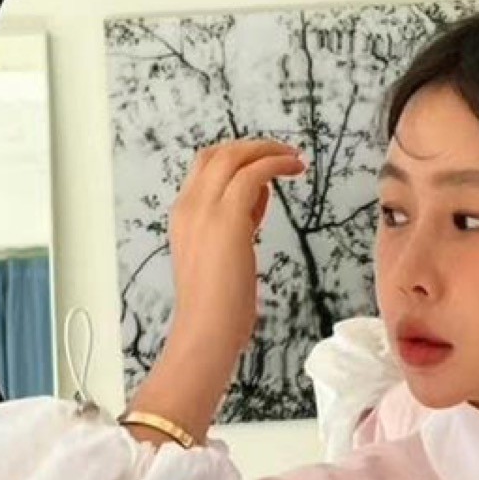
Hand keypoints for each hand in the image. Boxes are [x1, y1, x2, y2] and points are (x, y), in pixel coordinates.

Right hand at [166, 137, 305, 356]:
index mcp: (183, 216)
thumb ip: (236, 225)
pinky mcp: (228, 217)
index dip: (237, 161)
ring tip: (294, 159)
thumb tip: (256, 200)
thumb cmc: (217, 307)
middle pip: (217, 153)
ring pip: (234, 156)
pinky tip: (295, 168)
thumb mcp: (223, 256)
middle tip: (283, 153)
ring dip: (268, 150)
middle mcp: (189, 206)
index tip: (265, 168)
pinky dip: (276, 163)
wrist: (206, 331)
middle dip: (252, 147)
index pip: (205, 169)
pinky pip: (254, 173)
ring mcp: (205, 209)